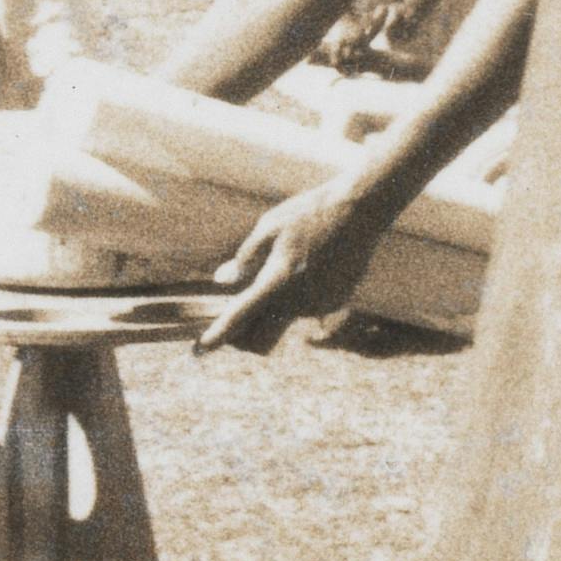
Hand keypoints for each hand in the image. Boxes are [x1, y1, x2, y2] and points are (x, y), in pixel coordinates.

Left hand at [202, 171, 395, 353]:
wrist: (360, 212)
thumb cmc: (309, 214)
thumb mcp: (268, 228)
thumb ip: (244, 259)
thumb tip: (221, 280)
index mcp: (277, 281)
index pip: (239, 317)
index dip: (217, 335)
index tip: (200, 348)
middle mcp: (298, 302)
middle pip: (262, 341)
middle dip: (244, 340)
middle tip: (233, 321)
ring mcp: (319, 306)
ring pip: (284, 320)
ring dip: (272, 309)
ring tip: (283, 267)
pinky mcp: (334, 303)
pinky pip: (305, 309)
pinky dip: (295, 298)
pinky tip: (306, 267)